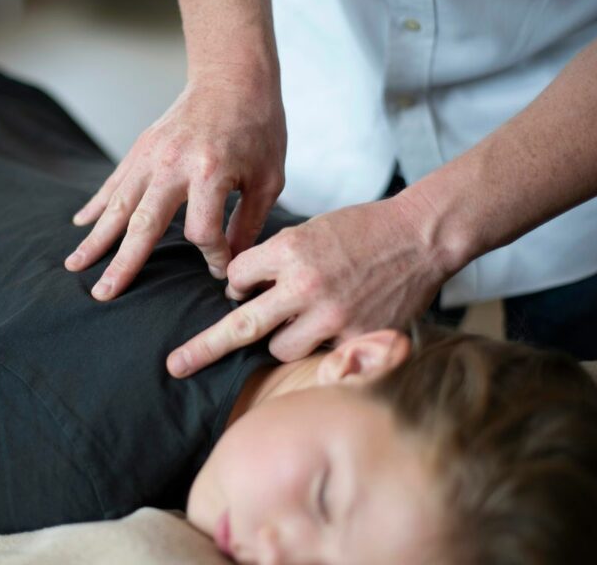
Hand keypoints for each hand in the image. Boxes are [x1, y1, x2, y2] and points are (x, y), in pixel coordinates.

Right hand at [65, 75, 285, 299]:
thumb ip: (249, 223)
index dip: (213, 257)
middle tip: (103, 295)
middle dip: (123, 263)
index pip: (202, 232)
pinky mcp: (142, 147)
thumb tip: (229, 263)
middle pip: (143, 224)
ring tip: (74, 265)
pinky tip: (81, 224)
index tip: (221, 268)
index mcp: (211, 171)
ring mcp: (152, 155)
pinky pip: (115, 181)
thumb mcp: (268, 178)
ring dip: (96, 238)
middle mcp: (174, 164)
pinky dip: (97, 203)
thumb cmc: (259, 128)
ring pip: (118, 205)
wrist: (233, 76)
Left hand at [167, 195, 454, 376]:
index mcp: (289, 249)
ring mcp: (331, 315)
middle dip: (203, 348)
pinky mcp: (356, 337)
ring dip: (279, 339)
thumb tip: (241, 292)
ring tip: (303, 320)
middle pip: (240, 326)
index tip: (248, 285)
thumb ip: (276, 260)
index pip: (236, 277)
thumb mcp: (310, 230)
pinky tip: (335, 326)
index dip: (239, 283)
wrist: (420, 236)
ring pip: (278, 348)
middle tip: (175, 366)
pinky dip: (318, 346)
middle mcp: (304, 284)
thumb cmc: (362, 230)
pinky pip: (318, 356)